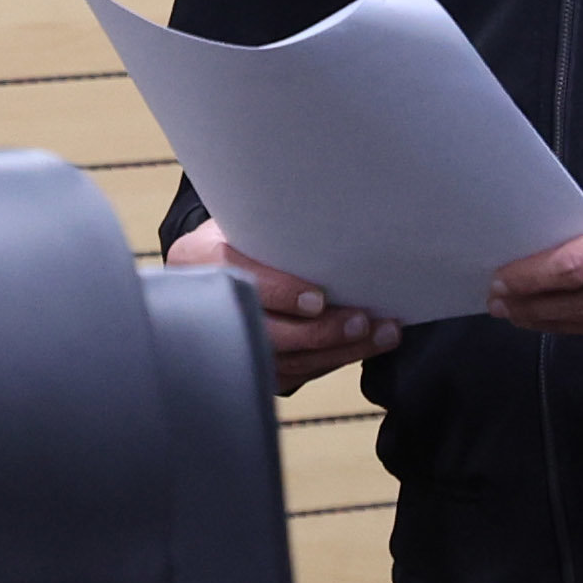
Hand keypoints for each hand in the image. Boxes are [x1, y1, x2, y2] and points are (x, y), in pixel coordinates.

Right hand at [167, 218, 399, 393]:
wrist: (206, 260)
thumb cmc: (238, 229)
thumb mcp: (242, 213)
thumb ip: (270, 219)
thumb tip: (331, 211)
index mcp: (201, 258)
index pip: (240, 278)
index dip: (281, 293)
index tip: (318, 299)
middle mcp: (208, 306)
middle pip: (268, 332)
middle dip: (321, 332)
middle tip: (364, 321)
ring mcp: (226, 343)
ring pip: (286, 360)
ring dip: (339, 351)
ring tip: (381, 334)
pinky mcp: (248, 364)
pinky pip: (294, 372)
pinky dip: (331, 361)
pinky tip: (362, 346)